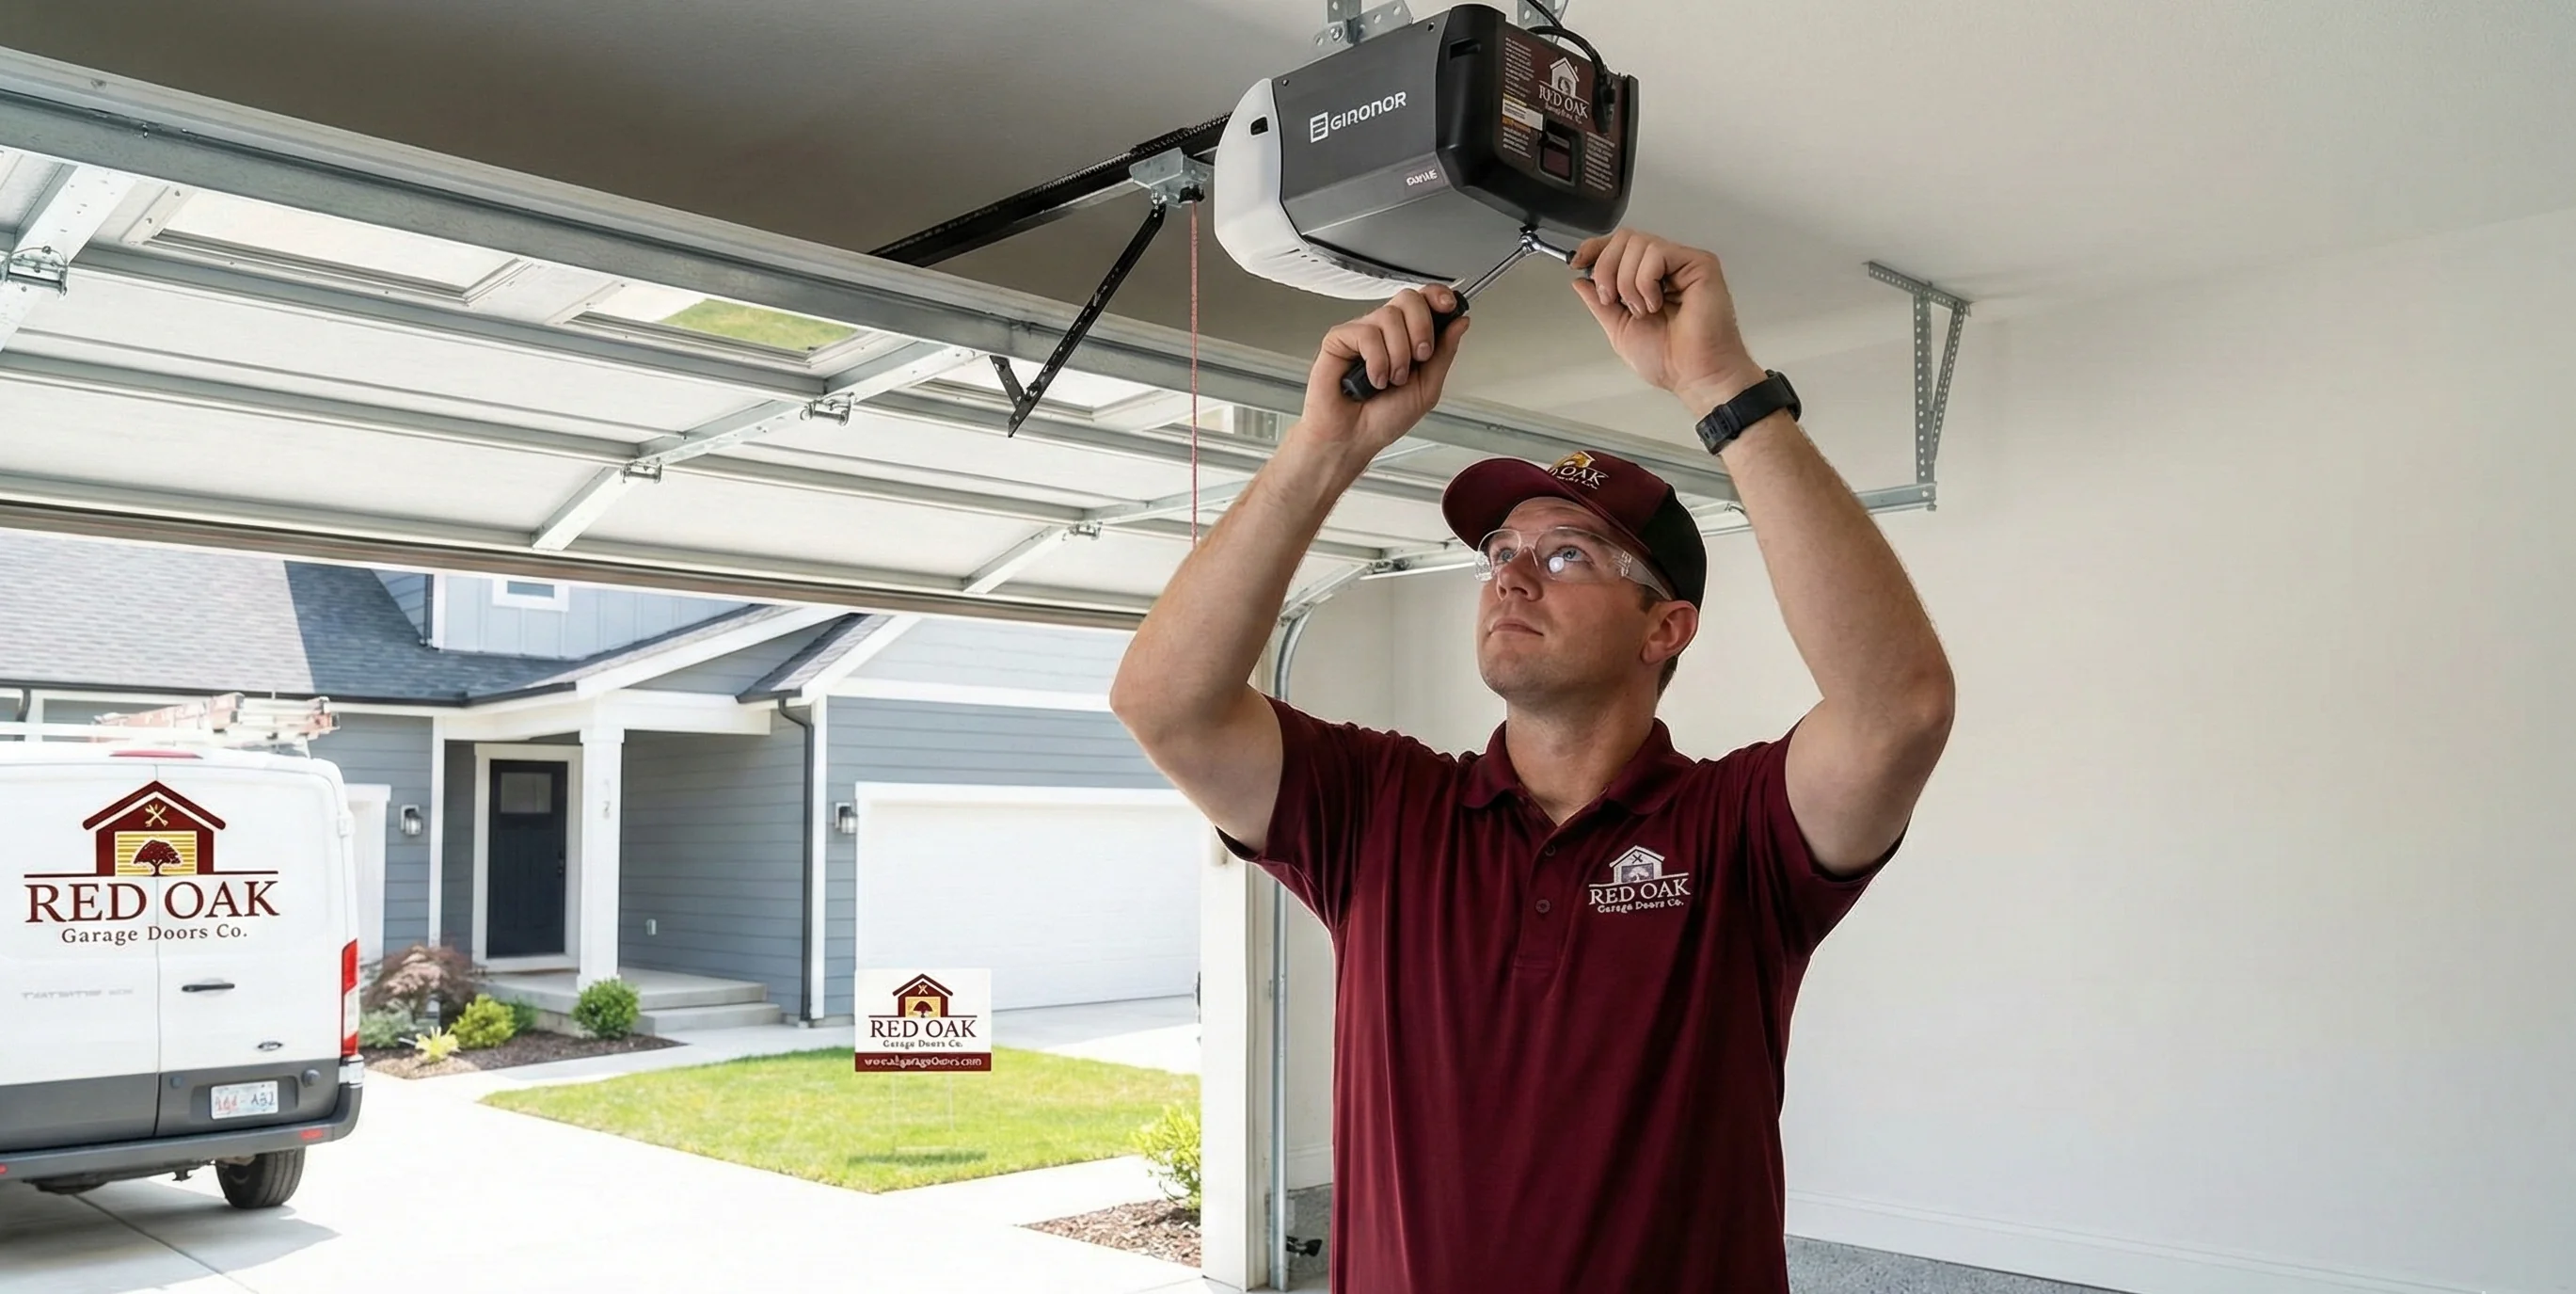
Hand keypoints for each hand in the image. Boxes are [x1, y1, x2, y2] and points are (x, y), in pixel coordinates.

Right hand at [1292, 285, 1469, 460]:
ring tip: (1391, 379)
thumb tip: (1459, 322)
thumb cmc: (1384, 419)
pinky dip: (1376, 360)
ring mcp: (1361, 333)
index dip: (1437, 296)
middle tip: (1420, 357)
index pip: (1424, 300)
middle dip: (1422, 327)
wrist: (1354, 439)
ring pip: (1389, 315)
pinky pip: (1365, 332)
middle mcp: (1384, 331)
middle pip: (1408, 298)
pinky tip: (1372, 379)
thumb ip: (1445, 353)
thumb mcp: (1428, 388)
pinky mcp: (1338, 339)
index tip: (1448, 306)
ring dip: (1398, 354)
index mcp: (1407, 337)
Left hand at [1570, 229, 1766, 415]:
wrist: (1692, 374)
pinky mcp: (1700, 263)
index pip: (1618, 246)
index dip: (1596, 248)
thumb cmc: (1669, 360)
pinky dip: (1645, 281)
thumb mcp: (1618, 328)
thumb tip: (1581, 281)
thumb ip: (1599, 302)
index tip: (1577, 262)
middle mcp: (1666, 268)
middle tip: (1612, 299)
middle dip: (1607, 268)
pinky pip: (1657, 252)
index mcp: (1648, 280)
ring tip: (1642, 309)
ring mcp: (1683, 264)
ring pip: (1638, 243)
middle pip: (1625, 238)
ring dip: (1627, 281)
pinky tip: (1656, 302)